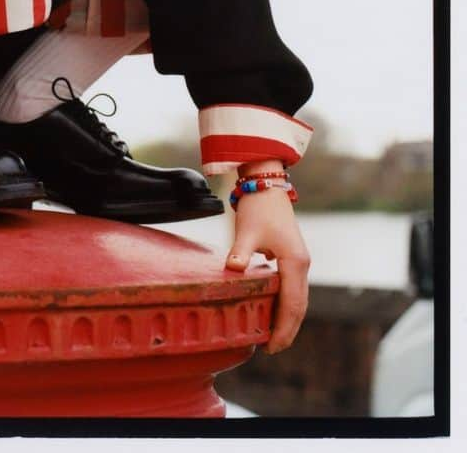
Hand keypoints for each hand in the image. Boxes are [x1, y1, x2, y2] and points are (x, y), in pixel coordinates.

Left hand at [224, 187, 309, 354]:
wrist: (267, 186)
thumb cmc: (258, 208)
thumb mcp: (247, 231)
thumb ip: (241, 253)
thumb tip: (233, 270)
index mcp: (295, 262)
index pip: (292, 305)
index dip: (283, 328)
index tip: (271, 346)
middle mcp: (302, 264)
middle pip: (299, 306)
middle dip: (287, 329)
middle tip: (272, 349)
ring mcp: (299, 261)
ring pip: (298, 298)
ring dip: (287, 318)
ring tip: (272, 337)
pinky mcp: (292, 258)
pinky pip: (292, 288)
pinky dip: (285, 304)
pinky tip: (271, 311)